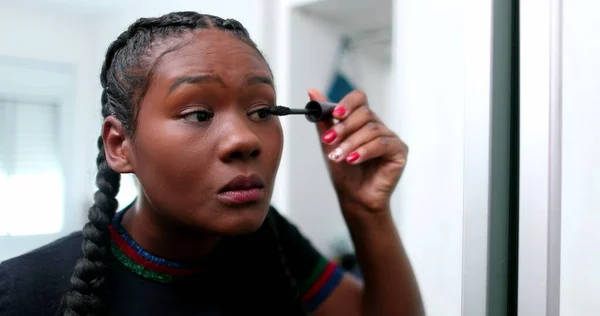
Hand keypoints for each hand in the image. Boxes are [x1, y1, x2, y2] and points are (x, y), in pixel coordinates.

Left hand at [309, 89, 407, 213]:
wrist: (354, 198)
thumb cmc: (345, 172)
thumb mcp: (329, 143)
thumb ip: (323, 119)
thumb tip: (313, 92)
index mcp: (363, 121)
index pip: (359, 99)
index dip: (348, 103)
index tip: (335, 114)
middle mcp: (378, 126)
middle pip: (365, 114)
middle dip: (344, 128)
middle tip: (329, 141)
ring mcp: (391, 138)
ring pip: (371, 130)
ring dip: (351, 143)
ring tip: (338, 157)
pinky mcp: (400, 151)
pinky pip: (382, 144)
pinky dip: (365, 151)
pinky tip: (353, 159)